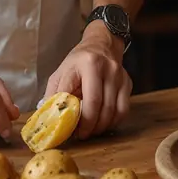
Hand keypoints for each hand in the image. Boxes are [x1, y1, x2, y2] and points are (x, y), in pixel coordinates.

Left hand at [45, 21, 130, 138]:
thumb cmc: (78, 61)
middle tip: (82, 135)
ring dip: (102, 126)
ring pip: (114, 110)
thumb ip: (54, 94)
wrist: (101, 44)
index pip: (81, 97)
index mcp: (86, 64)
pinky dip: (114, 121)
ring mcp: (119, 75)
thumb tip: (49, 119)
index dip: (76, 119)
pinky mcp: (128, 82)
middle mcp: (106, 68)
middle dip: (90, 126)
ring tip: (92, 130)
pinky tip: (104, 123)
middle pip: (100, 106)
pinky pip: (124, 109)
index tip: (71, 131)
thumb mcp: (60, 73)